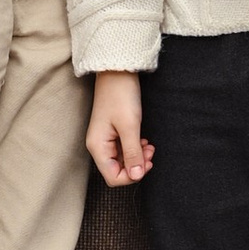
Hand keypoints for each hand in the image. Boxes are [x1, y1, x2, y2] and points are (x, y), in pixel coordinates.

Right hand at [88, 72, 152, 186]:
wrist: (117, 72)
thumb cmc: (121, 96)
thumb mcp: (130, 126)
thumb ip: (133, 153)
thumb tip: (137, 176)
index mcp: (98, 147)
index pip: (113, 177)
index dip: (131, 176)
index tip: (146, 164)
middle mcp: (99, 146)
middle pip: (118, 170)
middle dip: (136, 166)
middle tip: (150, 152)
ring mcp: (105, 139)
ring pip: (123, 160)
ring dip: (138, 157)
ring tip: (149, 146)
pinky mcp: (112, 132)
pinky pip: (124, 149)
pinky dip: (135, 148)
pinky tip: (144, 140)